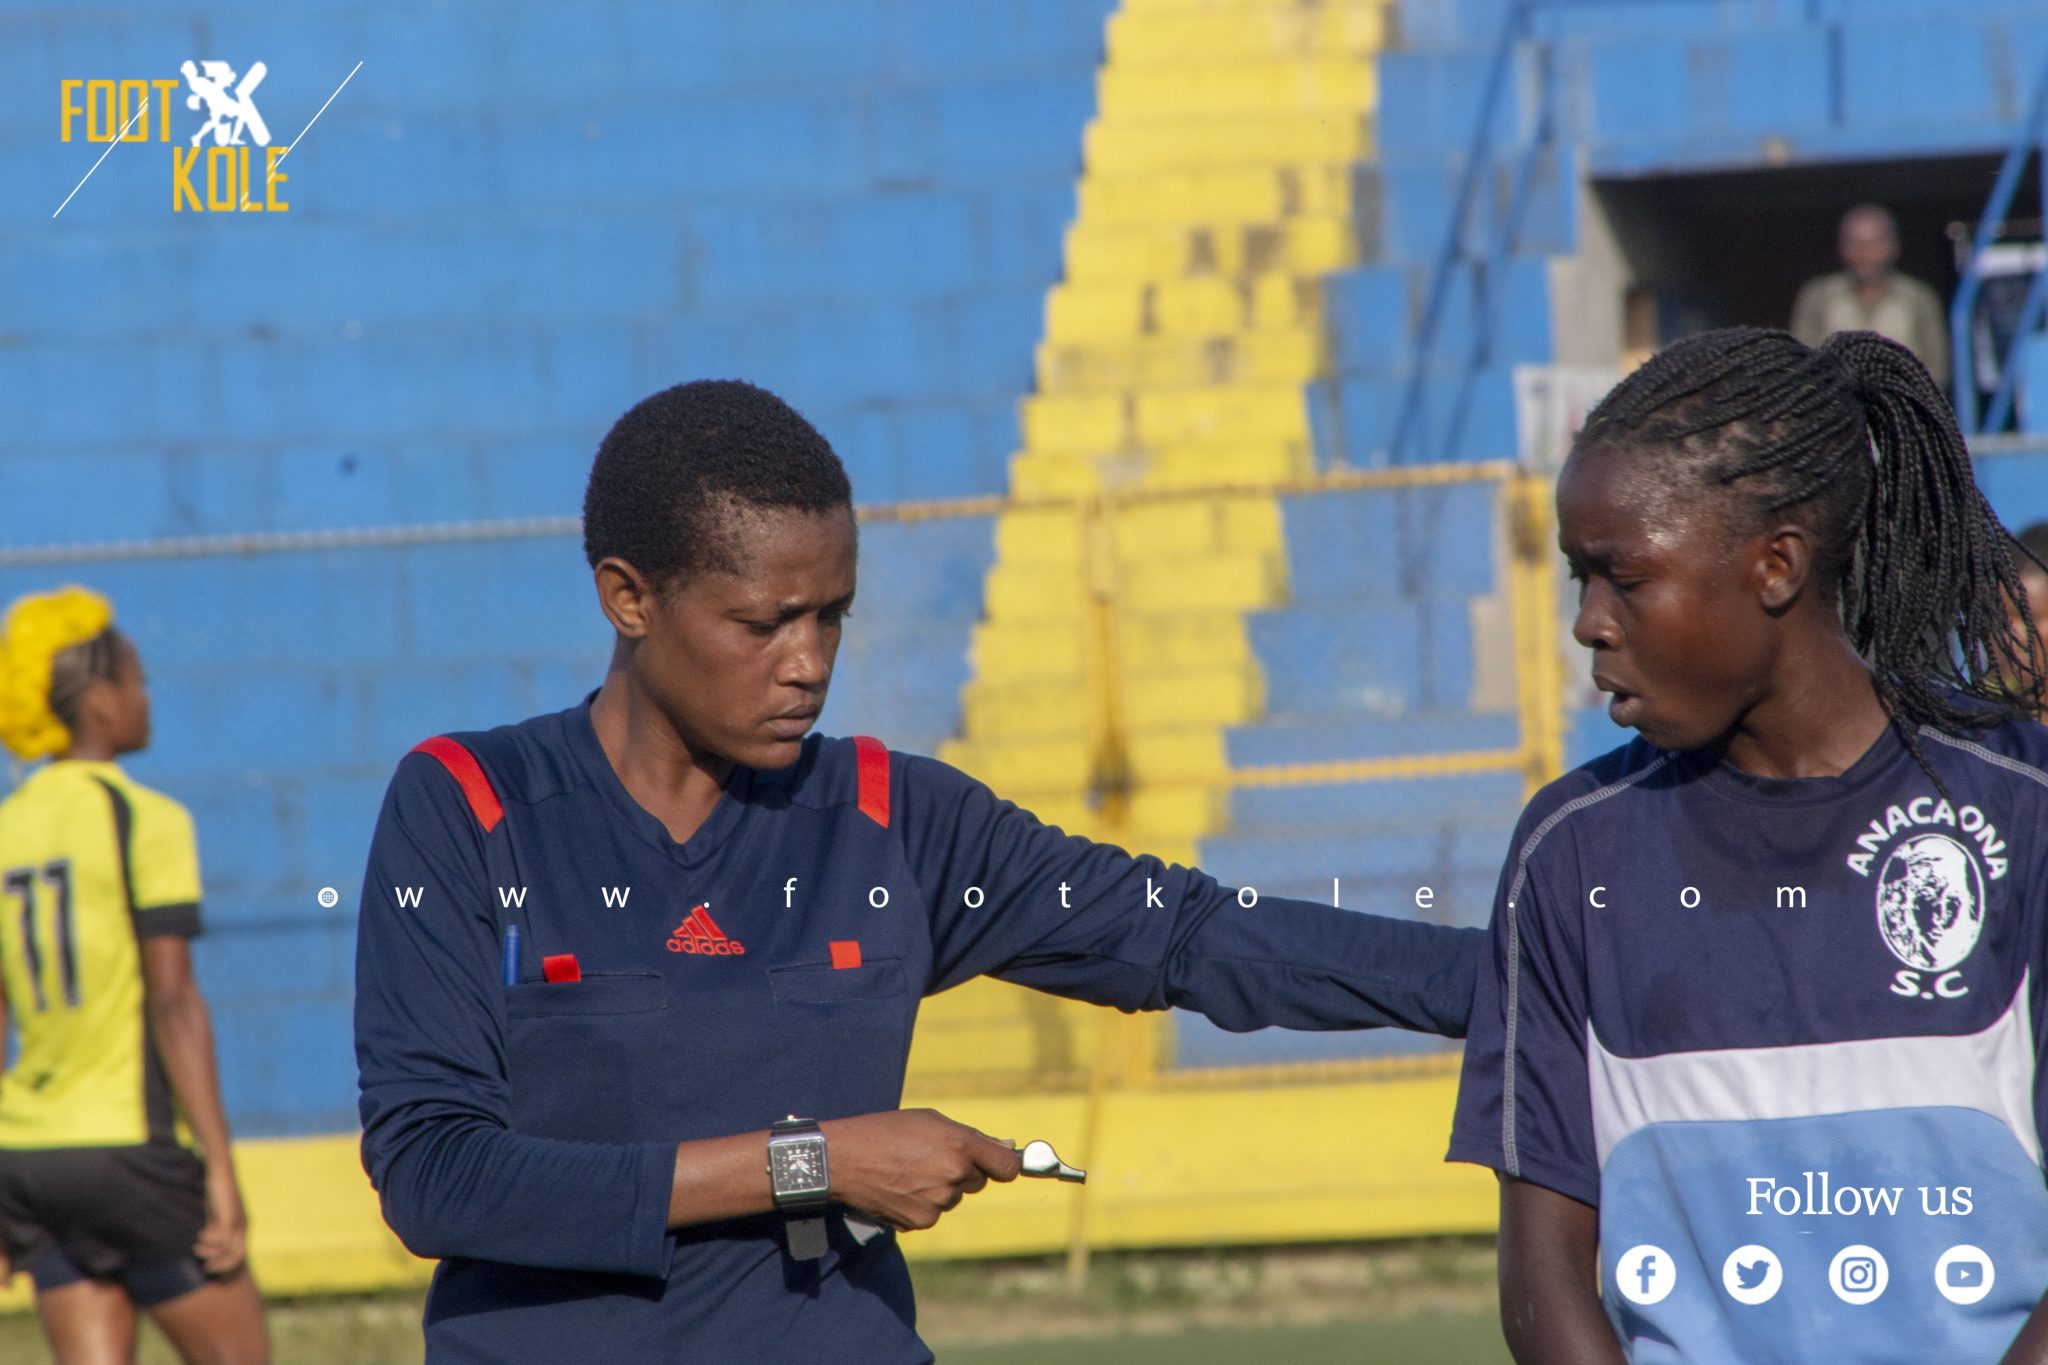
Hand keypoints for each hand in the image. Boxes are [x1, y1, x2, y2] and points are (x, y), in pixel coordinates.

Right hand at [194, 1164, 248, 1276]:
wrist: (220, 1172)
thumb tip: (207, 1247)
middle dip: (220, 1266)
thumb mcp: (217, 1216)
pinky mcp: (230, 1214)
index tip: (210, 1269)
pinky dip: (209, 1239)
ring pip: (227, 1249)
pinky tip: (201, 1232)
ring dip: (209, 1251)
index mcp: (243, 1228)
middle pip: (237, 1257)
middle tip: (205, 1266)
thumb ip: (215, 1230)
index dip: (226, 1267)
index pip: (240, 1256)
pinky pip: (222, 1236)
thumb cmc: (216, 1194)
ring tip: (197, 1246)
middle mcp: (244, 1226)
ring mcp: (238, 1221)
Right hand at [819, 1109, 1021, 1232]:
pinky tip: (899, 1188)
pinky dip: (921, 1203)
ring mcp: (938, 1202)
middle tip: (930, 1158)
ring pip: (953, 1197)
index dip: (1005, 1165)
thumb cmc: (885, 1131)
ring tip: (907, 1171)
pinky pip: (933, 1213)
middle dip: (962, 1172)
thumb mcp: (929, 1121)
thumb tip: (1007, 1147)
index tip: (1000, 1164)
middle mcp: (954, 1175)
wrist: (843, 1160)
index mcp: (960, 1145)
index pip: (1008, 1167)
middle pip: (977, 1182)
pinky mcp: (921, 1221)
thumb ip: (970, 1136)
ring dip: (939, 1188)